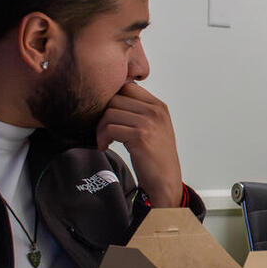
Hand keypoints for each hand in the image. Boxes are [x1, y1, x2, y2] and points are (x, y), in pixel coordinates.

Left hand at [96, 82, 182, 206]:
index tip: (110, 117)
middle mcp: (155, 111)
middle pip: (115, 98)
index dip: (113, 99)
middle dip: (103, 114)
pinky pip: (110, 128)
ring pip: (110, 112)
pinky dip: (103, 138)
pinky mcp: (140, 135)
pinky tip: (106, 147)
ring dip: (101, 128)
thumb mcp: (153, 128)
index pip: (128, 87)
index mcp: (159, 106)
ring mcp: (149, 122)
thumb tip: (111, 99)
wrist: (165, 180)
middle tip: (103, 131)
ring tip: (105, 140)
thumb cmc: (155, 157)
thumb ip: (139, 111)